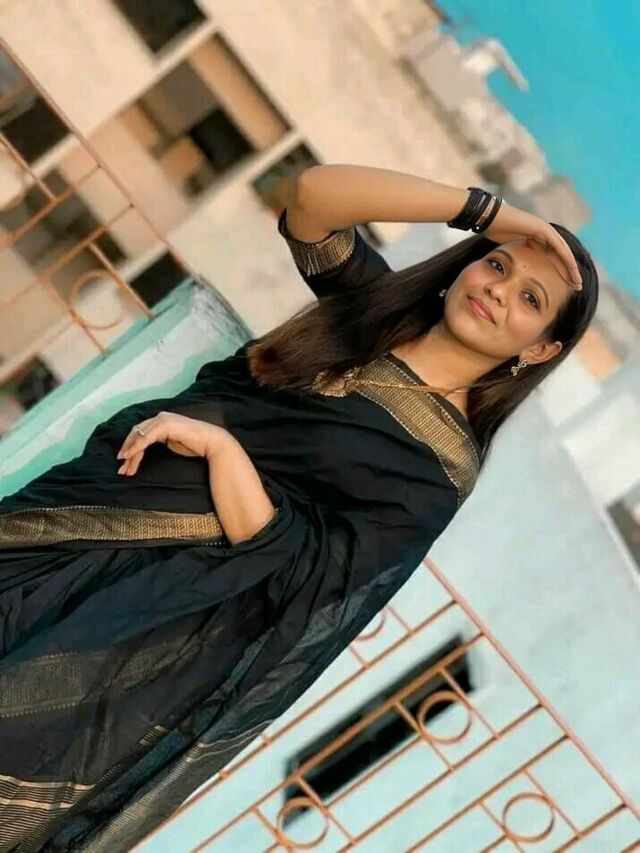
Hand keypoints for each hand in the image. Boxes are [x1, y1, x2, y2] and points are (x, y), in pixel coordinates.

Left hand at [115, 411, 232, 475]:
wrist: (211, 442)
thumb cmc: (195, 444)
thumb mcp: (172, 442)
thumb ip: (159, 440)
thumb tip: (145, 449)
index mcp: (161, 419)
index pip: (140, 432)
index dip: (131, 446)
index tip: (124, 461)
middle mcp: (160, 417)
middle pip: (136, 433)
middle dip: (127, 451)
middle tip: (121, 468)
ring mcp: (162, 419)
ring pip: (139, 436)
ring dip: (130, 453)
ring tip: (124, 467)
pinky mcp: (165, 425)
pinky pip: (146, 438)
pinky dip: (136, 448)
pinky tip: (129, 456)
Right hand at [482, 201, 581, 290]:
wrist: (490, 217)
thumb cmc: (495, 231)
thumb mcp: (510, 249)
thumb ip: (518, 256)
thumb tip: (516, 272)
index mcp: (538, 240)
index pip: (554, 258)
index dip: (562, 272)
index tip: (566, 286)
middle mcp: (545, 235)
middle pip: (562, 256)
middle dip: (570, 272)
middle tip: (577, 286)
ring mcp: (545, 231)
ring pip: (564, 251)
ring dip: (572, 267)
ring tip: (577, 281)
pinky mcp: (543, 229)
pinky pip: (558, 245)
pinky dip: (565, 257)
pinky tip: (571, 268)